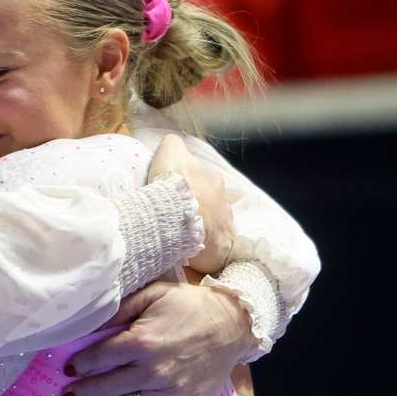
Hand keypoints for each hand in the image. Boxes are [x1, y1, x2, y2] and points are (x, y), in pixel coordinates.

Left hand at [61, 280, 253, 395]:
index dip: (81, 364)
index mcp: (142, 341)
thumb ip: (120, 310)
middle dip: (84, 390)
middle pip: (108, 385)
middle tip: (67, 394)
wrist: (233, 324)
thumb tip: (91, 323)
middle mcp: (154, 370)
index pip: (100, 357)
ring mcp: (170, 391)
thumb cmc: (189, 305)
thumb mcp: (153, 294)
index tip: (68, 369)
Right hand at [148, 135, 232, 273]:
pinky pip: (214, 249)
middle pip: (211, 205)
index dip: (189, 188)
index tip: (174, 197)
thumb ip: (173, 145)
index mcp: (213, 180)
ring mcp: (226, 226)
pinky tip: (191, 253)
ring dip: (202, 230)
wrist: (176, 218)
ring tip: (183, 237)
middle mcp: (225, 202)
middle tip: (177, 218)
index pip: (203, 182)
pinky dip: (205, 250)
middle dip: (199, 211)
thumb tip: (173, 142)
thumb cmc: (172, 185)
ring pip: (214, 227)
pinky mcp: (222, 249)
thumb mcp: (170, 153)